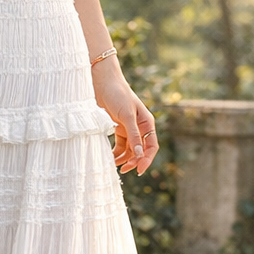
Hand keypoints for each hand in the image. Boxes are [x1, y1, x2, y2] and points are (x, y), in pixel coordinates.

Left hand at [91, 59, 157, 174]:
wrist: (102, 83)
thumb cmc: (118, 95)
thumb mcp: (127, 116)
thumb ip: (133, 135)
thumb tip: (139, 154)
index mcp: (146, 123)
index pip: (151, 146)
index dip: (147, 159)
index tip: (139, 170)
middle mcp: (139, 128)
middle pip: (140, 151)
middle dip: (133, 161)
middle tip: (123, 170)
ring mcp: (128, 129)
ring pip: (128, 151)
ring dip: (123, 160)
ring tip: (113, 165)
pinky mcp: (116, 130)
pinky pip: (118, 147)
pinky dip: (115, 154)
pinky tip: (109, 158)